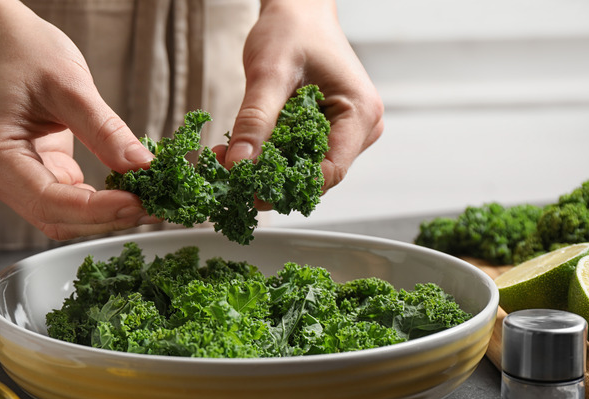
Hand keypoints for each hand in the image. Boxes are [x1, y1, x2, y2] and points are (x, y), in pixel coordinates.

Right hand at [0, 0, 160, 239]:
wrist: (0, 39)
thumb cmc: (24, 52)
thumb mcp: (70, 85)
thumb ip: (105, 130)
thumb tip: (144, 166)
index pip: (47, 200)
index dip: (95, 210)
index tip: (137, 203)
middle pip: (56, 218)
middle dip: (106, 218)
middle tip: (155, 207)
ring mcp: (14, 180)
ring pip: (64, 217)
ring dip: (107, 215)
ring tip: (150, 202)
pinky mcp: (35, 175)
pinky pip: (69, 201)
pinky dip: (101, 201)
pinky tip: (132, 192)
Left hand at [222, 0, 383, 202]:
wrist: (297, 11)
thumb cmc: (291, 31)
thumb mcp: (269, 73)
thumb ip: (255, 120)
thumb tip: (237, 164)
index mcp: (360, 114)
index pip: (330, 171)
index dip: (289, 187)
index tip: (248, 191)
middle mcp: (361, 129)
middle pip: (316, 174)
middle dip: (271, 179)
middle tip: (228, 176)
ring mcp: (346, 132)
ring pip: (304, 167)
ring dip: (266, 169)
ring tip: (227, 160)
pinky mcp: (328, 131)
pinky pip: (298, 154)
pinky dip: (269, 156)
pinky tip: (241, 150)